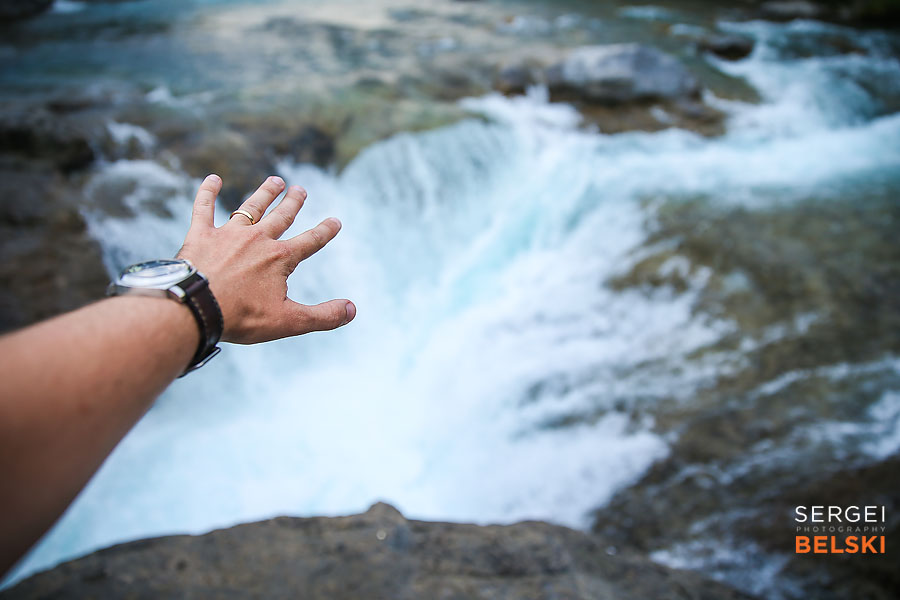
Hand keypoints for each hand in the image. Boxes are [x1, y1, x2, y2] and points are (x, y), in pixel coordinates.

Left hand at [176, 174, 354, 343]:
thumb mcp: (288, 322)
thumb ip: (323, 316)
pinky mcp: (200, 235)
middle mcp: (257, 239)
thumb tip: (352, 310)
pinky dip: (207, 192)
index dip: (325, 231)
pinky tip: (212, 178)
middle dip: (293, 203)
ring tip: (275, 181)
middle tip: (301, 189)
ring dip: (264, 194)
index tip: (335, 220)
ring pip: (251, 207)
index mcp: (280, 258)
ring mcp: (228, 234)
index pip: (310, 241)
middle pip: (281, 217)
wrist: (195, 308)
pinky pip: (204, 207)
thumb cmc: (241, 317)